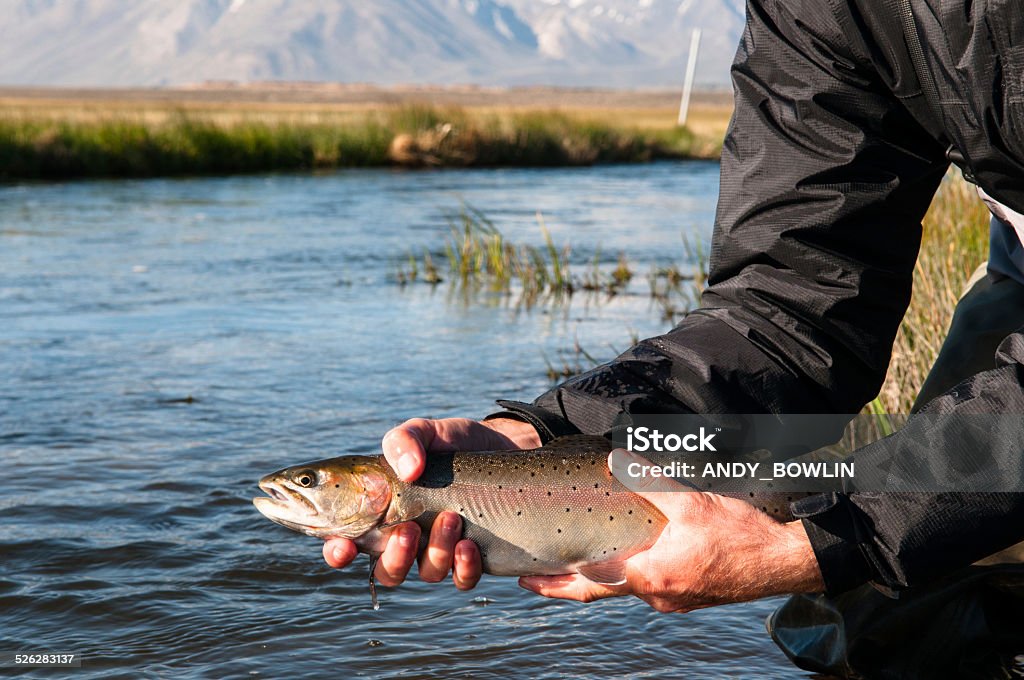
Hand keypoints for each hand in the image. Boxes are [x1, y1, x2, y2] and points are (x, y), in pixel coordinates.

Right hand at [323, 416, 541, 589]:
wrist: (501, 444)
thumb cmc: (451, 441)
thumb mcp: (423, 430)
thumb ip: (403, 440)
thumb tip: (409, 470)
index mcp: (381, 512)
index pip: (347, 542)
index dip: (337, 552)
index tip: (342, 546)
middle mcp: (406, 538)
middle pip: (387, 571)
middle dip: (394, 557)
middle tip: (407, 529)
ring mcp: (439, 550)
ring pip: (427, 574)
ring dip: (435, 552)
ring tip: (450, 518)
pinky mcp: (472, 557)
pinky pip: (462, 579)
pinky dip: (463, 568)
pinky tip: (468, 544)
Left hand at [519, 449, 824, 611]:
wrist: (785, 561)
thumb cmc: (742, 536)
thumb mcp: (690, 502)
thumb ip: (647, 481)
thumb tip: (615, 458)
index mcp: (650, 577)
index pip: (589, 584)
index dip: (555, 584)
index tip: (526, 580)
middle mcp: (658, 596)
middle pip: (601, 592)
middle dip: (566, 585)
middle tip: (534, 580)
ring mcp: (675, 600)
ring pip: (626, 589)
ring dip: (600, 577)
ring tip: (576, 561)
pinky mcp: (690, 596)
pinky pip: (649, 587)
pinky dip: (629, 575)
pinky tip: (630, 558)